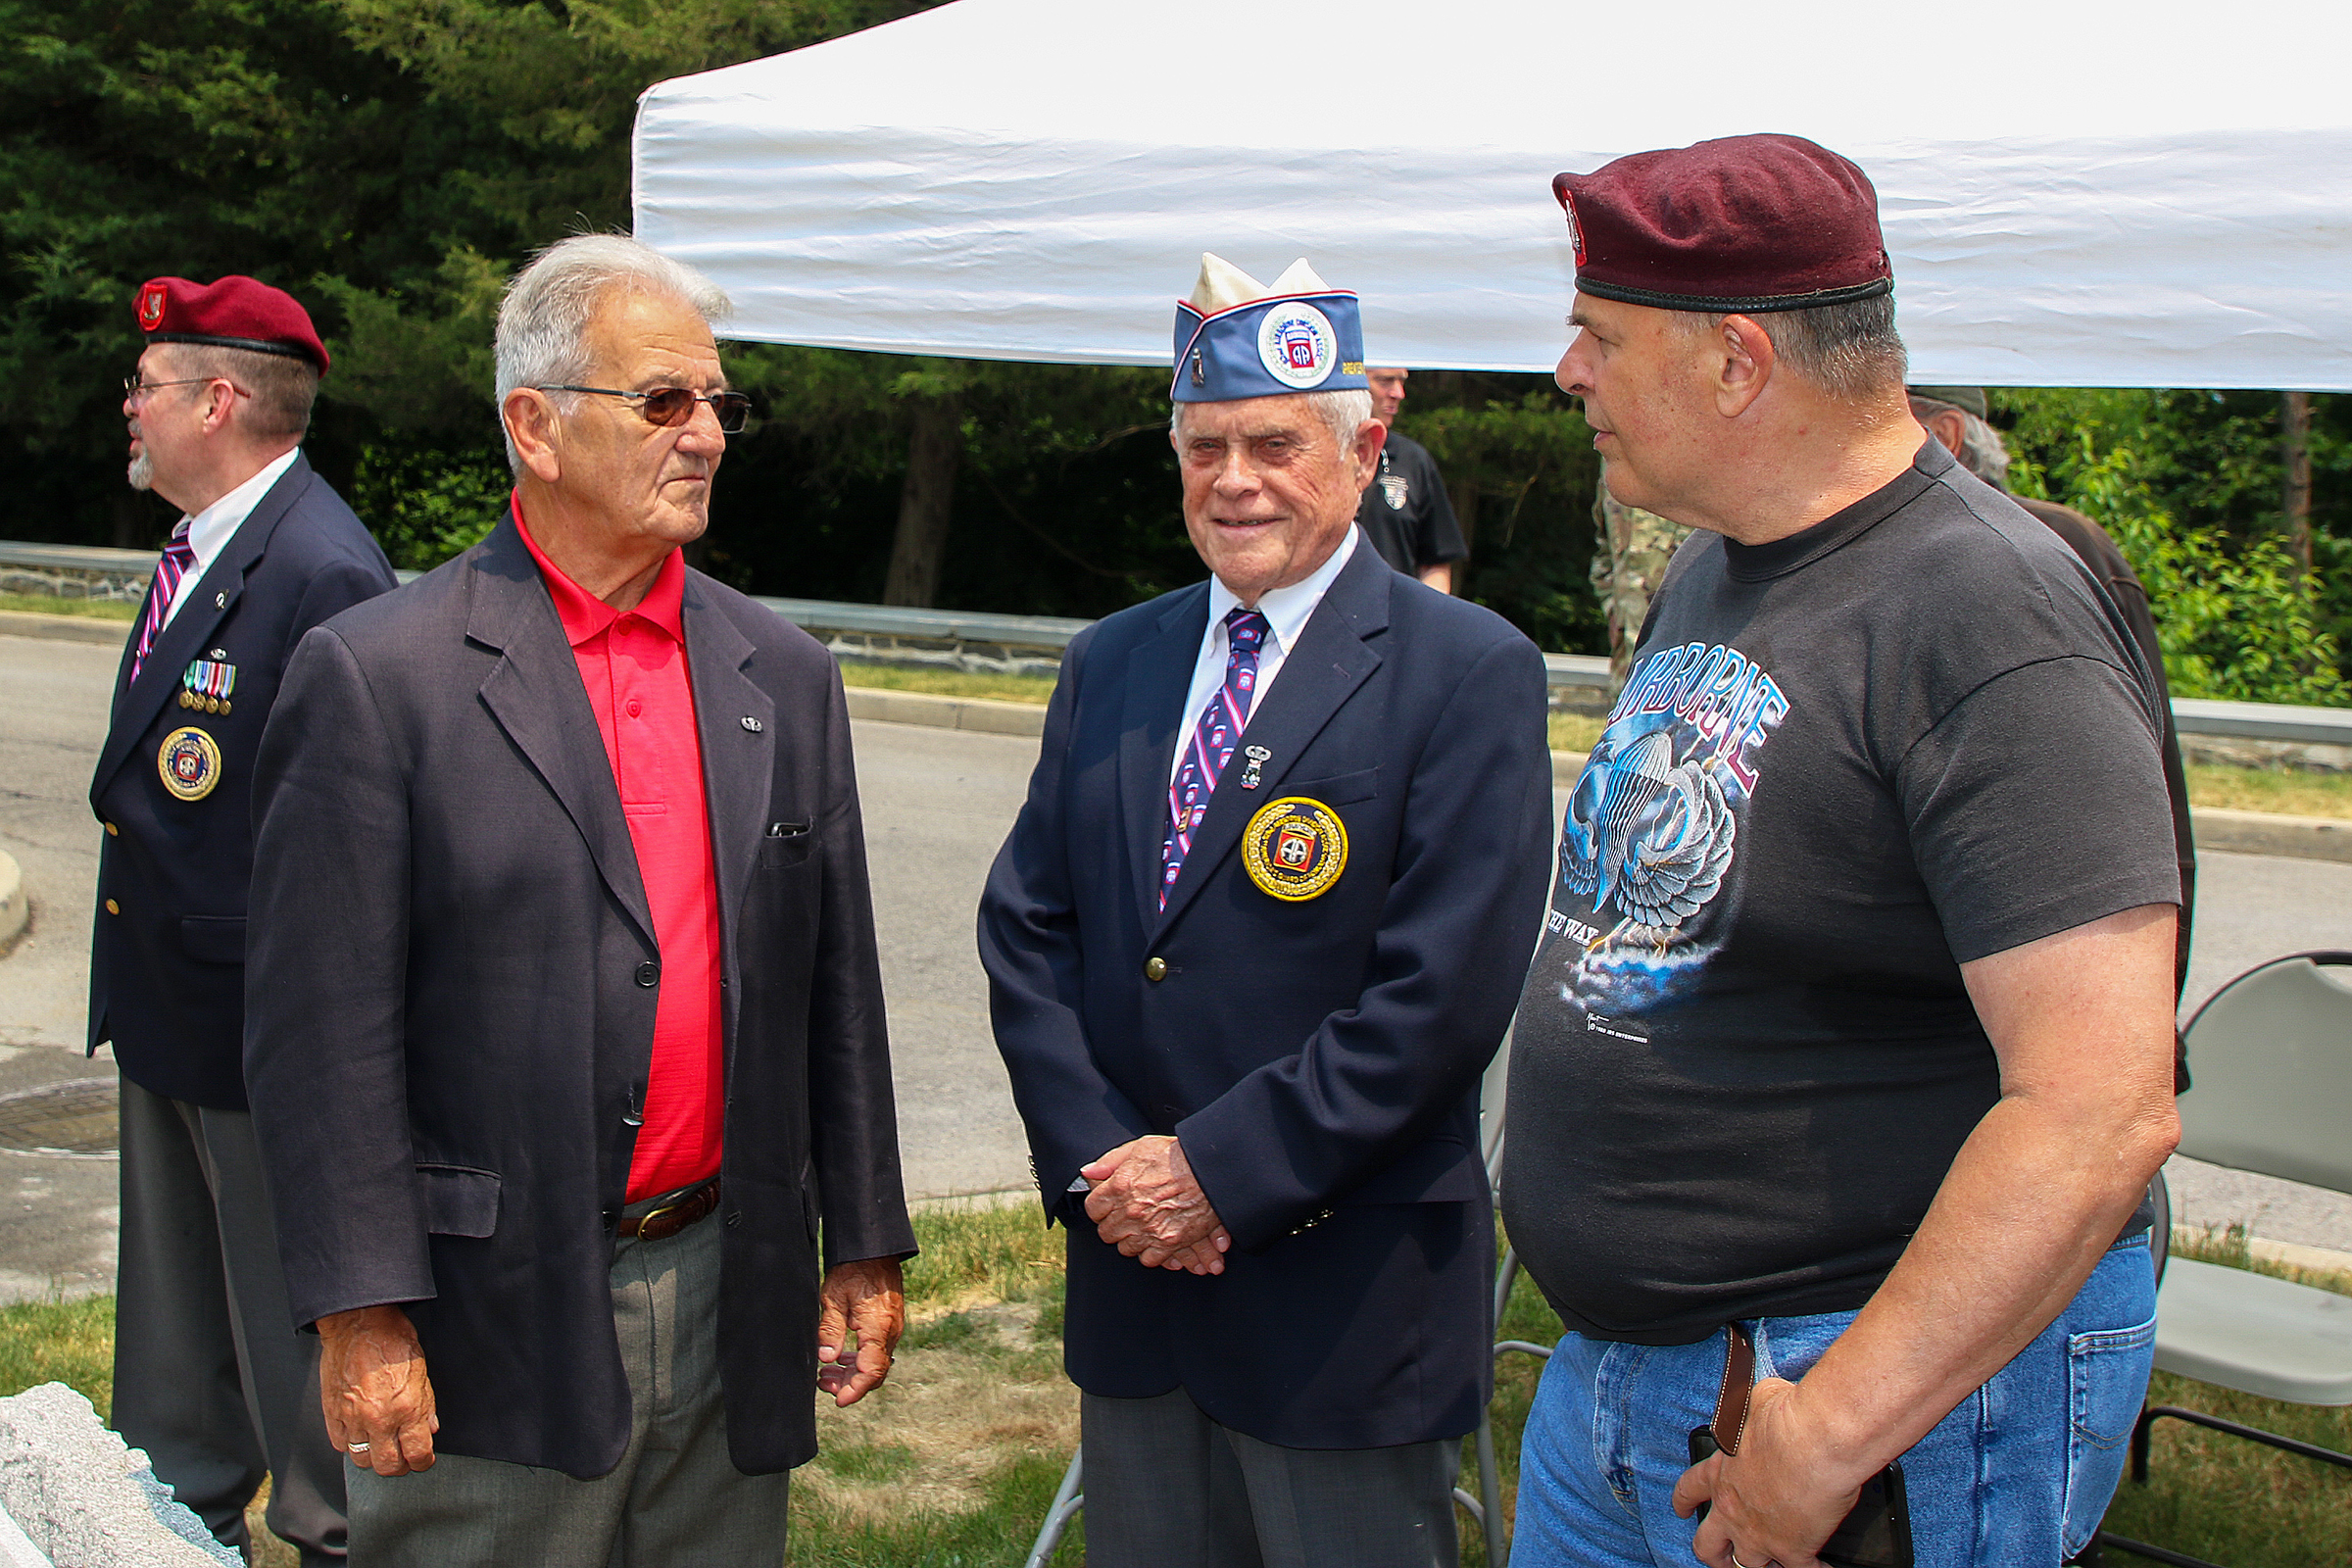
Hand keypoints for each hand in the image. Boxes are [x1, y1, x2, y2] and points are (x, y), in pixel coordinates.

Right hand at [317, 1305, 437, 1475]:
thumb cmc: (395, 1342)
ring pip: (361, 1459)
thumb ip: (426, 1405)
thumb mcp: (422, 1371)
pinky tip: (360, 1434)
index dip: (423, 1462)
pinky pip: (340, 1444)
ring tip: (381, 1447)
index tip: (424, 1460)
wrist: (360, 1323)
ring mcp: (353, 1418)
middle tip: (404, 1458)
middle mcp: (379, 1419)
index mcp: (407, 1409)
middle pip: (388, 1466)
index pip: (417, 1454)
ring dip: (373, 1457)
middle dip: (399, 1467)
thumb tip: (430, 1430)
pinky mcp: (333, 1412)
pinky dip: (351, 1444)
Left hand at [816, 1256, 904, 1407]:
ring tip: (826, 1374)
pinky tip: (841, 1359)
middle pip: (874, 1373)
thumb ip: (830, 1330)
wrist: (875, 1249)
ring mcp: (892, 1329)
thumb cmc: (854, 1269)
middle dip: (849, 1384)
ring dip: (852, 1373)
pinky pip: (877, 1351)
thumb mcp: (834, 1298)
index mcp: (877, 1329)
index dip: (855, 1391)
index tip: (838, 1401)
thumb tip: (825, 1359)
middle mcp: (890, 1332)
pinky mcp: (889, 1324)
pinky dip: (859, 1361)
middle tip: (822, 1384)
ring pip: (875, 1364)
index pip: (870, 1372)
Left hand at [1081, 1137, 1229, 1274]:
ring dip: (1132, 1240)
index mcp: (1119, 1186)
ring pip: (1126, 1248)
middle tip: (1126, 1219)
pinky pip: (1148, 1259)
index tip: (1109, 1207)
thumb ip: (1110, 1161)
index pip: (1093, 1209)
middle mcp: (1130, 1210)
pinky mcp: (1168, 1243)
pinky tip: (1157, 1240)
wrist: (1211, 1170)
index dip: (1101, 1208)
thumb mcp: (1140, 1147)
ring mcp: (1148, 1229)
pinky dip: (1151, 1253)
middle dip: (1115, 1225)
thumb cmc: (1178, 1155)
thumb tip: (1088, 1172)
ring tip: (1143, 1228)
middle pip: (1107, 1232)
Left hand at [1673, 1377, 1867, 1567]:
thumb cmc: (1788, 1417)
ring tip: (1768, 1564)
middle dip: (1713, 1553)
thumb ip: (1749, 1409)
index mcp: (1720, 1473)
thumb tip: (1758, 1400)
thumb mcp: (1755, 1400)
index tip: (1683, 1511)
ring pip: (1745, 1565)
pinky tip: (1819, 1566)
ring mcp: (1759, 1534)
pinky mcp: (1792, 1549)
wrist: (1817, 1439)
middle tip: (1720, 1555)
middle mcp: (1732, 1509)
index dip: (1685, 1503)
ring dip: (1755, 1564)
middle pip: (1707, 1545)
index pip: (1688, 1491)